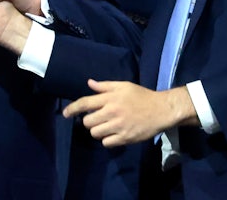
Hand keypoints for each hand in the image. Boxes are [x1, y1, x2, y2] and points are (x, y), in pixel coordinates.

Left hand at [62, 80, 197, 146]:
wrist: (161, 110)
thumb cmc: (141, 96)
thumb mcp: (123, 86)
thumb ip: (105, 86)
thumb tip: (89, 83)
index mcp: (110, 98)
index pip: (85, 103)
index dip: (72, 109)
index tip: (65, 113)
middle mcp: (112, 112)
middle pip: (88, 122)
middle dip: (89, 121)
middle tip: (97, 119)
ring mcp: (118, 126)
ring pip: (95, 133)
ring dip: (98, 131)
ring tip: (106, 126)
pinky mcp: (125, 138)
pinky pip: (106, 143)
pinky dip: (107, 140)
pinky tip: (114, 134)